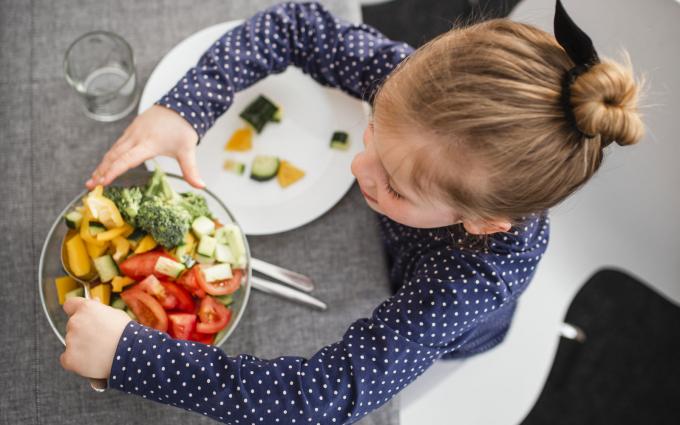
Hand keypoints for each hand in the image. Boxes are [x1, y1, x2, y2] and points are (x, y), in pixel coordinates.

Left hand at [60, 297, 130, 379]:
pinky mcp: (69, 358)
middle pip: (72, 326)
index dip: (75, 311)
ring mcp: (70, 340)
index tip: (82, 317)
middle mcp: (75, 322)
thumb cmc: (126, 333)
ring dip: (81, 346)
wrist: (130, 353)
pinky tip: (91, 361)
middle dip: (82, 331)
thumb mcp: (116, 314)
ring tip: (99, 352)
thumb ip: (100, 309)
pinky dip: (76, 362)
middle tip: (98, 339)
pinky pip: (67, 359)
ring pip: (71, 343)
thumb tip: (94, 302)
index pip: (70, 305)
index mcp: (86, 308)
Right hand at [86, 105, 204, 188]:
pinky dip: (108, 157)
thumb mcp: (188, 150)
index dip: (114, 171)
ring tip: (93, 179)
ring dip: (102, 165)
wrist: (180, 104)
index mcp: (148, 143)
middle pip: (114, 156)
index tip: (102, 182)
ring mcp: (132, 133)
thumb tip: (200, 186)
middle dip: (101, 171)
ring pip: (112, 150)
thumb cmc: (183, 127)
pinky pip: (116, 145)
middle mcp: (136, 137)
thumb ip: (191, 170)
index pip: (127, 160)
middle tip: (90, 186)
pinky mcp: (131, 130)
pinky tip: (104, 166)